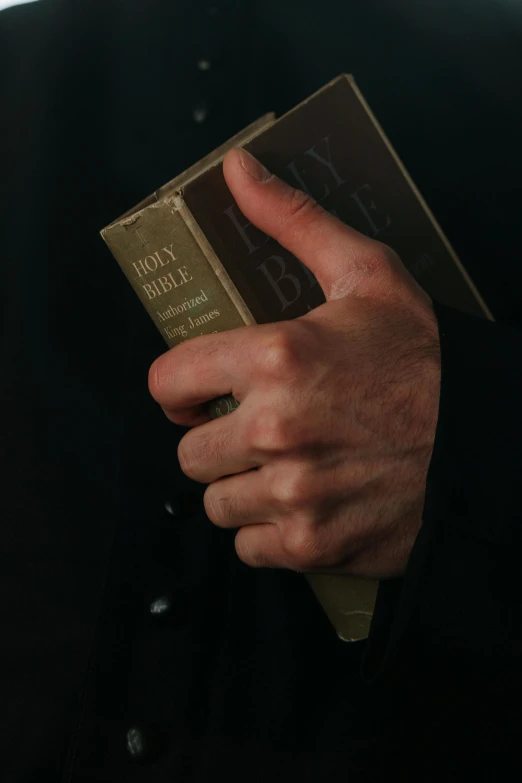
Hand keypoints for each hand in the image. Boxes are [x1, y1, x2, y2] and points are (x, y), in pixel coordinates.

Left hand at [148, 148, 440, 579]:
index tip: (196, 394)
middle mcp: (275, 429)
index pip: (167, 382)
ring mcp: (293, 493)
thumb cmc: (425, 358)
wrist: (483, 439)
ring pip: (217, 504)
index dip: (177, 388)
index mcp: (276, 357)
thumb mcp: (366, 274)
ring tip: (283, 466)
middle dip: (215, 441)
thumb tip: (238, 168)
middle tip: (255, 430)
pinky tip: (302, 503)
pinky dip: (268, 531)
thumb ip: (293, 220)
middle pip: (189, 453)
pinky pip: (250, 547)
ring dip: (240, 487)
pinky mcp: (313, 544)